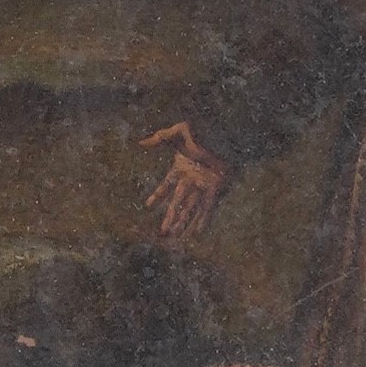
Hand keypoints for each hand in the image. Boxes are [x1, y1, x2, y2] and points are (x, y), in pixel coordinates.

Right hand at [139, 120, 231, 245]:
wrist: (225, 133)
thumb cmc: (202, 130)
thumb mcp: (178, 132)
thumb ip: (160, 138)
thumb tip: (141, 143)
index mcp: (181, 167)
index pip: (166, 185)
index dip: (158, 196)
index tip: (148, 205)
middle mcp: (191, 179)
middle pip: (178, 202)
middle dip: (170, 216)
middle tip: (163, 231)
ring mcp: (203, 185)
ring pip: (191, 208)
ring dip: (184, 221)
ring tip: (177, 236)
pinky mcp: (215, 188)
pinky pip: (208, 207)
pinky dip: (203, 219)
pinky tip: (198, 231)